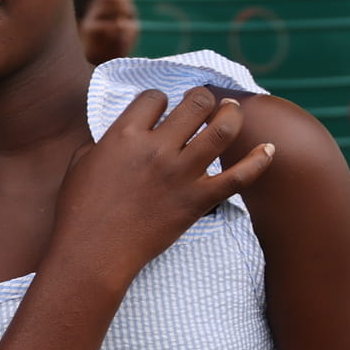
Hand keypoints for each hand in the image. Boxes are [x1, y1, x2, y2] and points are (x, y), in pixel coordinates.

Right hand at [53, 89, 275, 288]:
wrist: (93, 251)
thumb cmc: (79, 210)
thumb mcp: (82, 163)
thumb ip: (105, 141)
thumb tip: (122, 134)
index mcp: (123, 135)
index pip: (153, 98)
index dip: (158, 100)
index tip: (159, 109)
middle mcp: (156, 148)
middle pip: (194, 104)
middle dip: (202, 98)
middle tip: (206, 102)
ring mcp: (181, 174)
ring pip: (222, 131)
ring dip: (232, 115)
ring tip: (233, 110)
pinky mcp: (198, 200)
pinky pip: (239, 177)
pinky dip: (259, 161)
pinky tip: (269, 148)